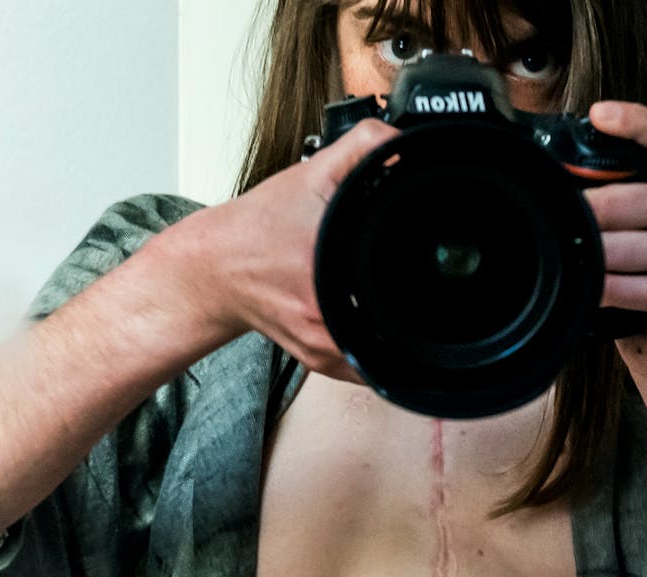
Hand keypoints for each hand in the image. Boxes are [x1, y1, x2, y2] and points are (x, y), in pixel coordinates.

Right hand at [165, 119, 399, 381]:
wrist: (216, 268)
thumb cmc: (260, 226)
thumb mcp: (314, 172)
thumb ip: (363, 147)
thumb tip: (403, 142)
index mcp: (330, 267)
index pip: (402, 280)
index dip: (424, 270)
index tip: (430, 258)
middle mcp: (325, 316)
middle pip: (402, 318)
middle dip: (411, 295)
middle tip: (408, 271)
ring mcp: (322, 346)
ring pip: (388, 348)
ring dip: (398, 325)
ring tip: (390, 293)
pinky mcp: (319, 361)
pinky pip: (366, 364)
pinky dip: (377, 344)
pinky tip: (373, 317)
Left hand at [583, 101, 646, 400]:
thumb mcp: (637, 228)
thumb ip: (618, 196)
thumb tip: (558, 173)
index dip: (643, 124)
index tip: (600, 114)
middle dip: (611, 204)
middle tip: (572, 209)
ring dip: (612, 248)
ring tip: (580, 249)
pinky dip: (619, 287)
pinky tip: (594, 286)